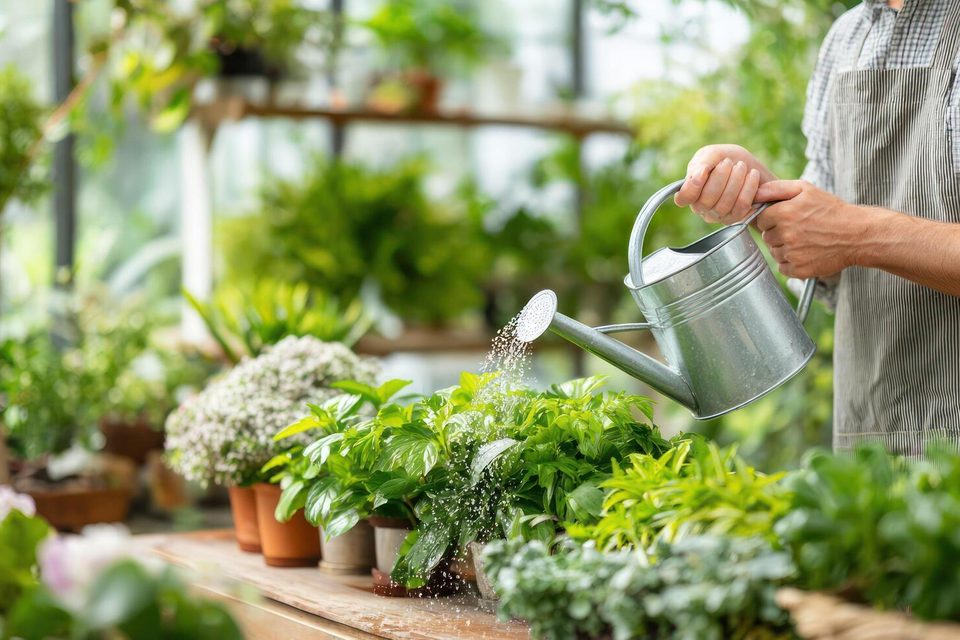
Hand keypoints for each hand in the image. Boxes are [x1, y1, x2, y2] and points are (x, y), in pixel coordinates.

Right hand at [674, 144, 775, 222]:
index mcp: (690, 192)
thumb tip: (697, 176)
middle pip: (706, 201)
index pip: (683, 198)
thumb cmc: (724, 159)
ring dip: (736, 180)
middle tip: (728, 162)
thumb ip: (701, 163)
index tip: (704, 171)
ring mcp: (718, 215)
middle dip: (720, 177)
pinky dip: (749, 188)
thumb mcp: (711, 154)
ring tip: (741, 166)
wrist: (748, 165)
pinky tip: (752, 175)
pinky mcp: (736, 218)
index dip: (692, 187)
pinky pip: (741, 206)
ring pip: (724, 205)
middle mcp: (701, 208)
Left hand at [754, 180, 870, 278]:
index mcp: (784, 213)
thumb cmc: (831, 210)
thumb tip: (754, 193)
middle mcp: (786, 234)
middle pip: (767, 236)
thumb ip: (776, 188)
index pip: (760, 219)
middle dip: (778, 233)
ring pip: (774, 252)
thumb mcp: (806, 190)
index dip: (772, 218)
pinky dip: (791, 262)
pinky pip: (783, 267)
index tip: (786, 217)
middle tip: (799, 229)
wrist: (857, 234)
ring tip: (805, 240)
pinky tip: (806, 252)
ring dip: (784, 248)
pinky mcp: (799, 269)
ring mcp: (792, 254)